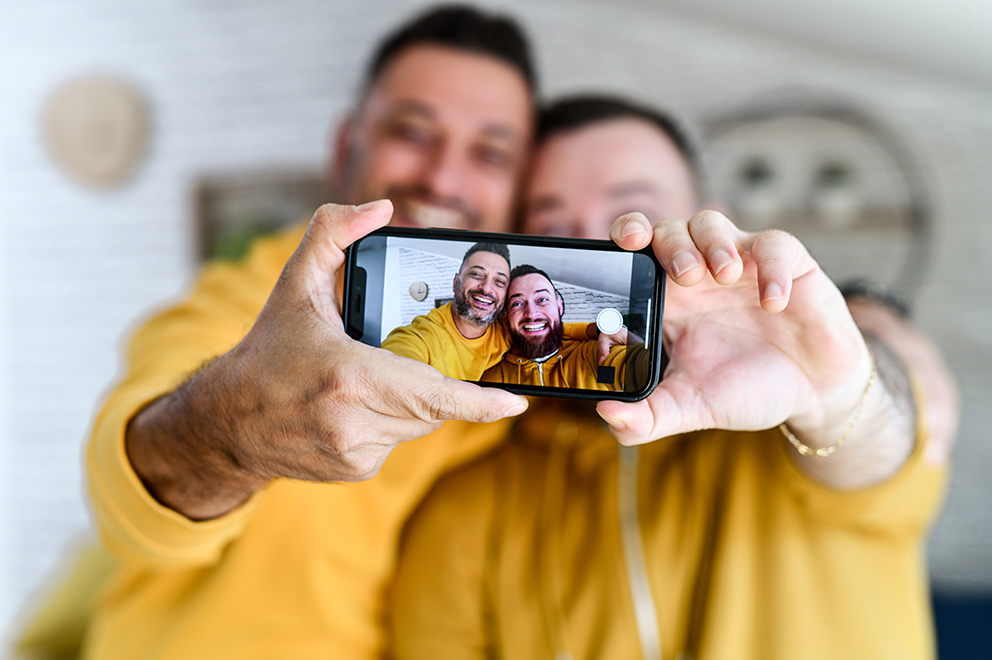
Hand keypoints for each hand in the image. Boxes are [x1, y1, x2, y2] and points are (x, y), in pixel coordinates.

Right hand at [127, 201, 527, 518]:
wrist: (225, 423)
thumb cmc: (266, 351)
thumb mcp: (295, 285)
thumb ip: (334, 233)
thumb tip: (381, 207)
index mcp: (349, 376)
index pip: (433, 393)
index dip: (480, 402)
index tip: (516, 400)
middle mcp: (355, 421)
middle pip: (431, 403)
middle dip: (434, 380)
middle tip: (412, 359)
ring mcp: (356, 452)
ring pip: (416, 422)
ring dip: (409, 398)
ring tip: (363, 379)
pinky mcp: (355, 469)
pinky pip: (396, 440)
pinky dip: (389, 419)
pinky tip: (353, 406)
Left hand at [598, 211, 871, 446]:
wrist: (810, 394)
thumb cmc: (743, 389)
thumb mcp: (692, 406)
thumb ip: (648, 417)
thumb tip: (608, 416)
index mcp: (668, 299)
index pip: (635, 252)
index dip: (625, 236)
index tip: (622, 247)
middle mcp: (698, 273)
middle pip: (668, 229)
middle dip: (670, 243)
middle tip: (683, 274)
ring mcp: (741, 263)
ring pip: (712, 223)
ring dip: (713, 243)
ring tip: (723, 275)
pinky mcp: (788, 264)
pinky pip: (774, 245)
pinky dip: (771, 268)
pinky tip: (773, 303)